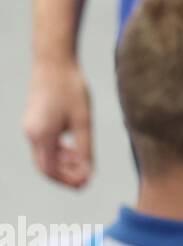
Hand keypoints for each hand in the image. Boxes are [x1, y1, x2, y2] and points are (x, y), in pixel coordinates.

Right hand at [23, 59, 92, 187]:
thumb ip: (85, 149)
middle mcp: (31, 134)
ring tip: (84, 164)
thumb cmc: (71, 88)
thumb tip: (88, 173)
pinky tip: (75, 150)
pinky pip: (44, 145)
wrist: (53, 62)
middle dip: (65, 176)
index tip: (86, 184)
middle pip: (45, 167)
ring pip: (45, 156)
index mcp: (41, 135)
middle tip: (86, 179)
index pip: (50, 170)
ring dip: (63, 164)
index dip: (67, 180)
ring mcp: (30, 128)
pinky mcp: (34, 121)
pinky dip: (59, 152)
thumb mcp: (83, 121)